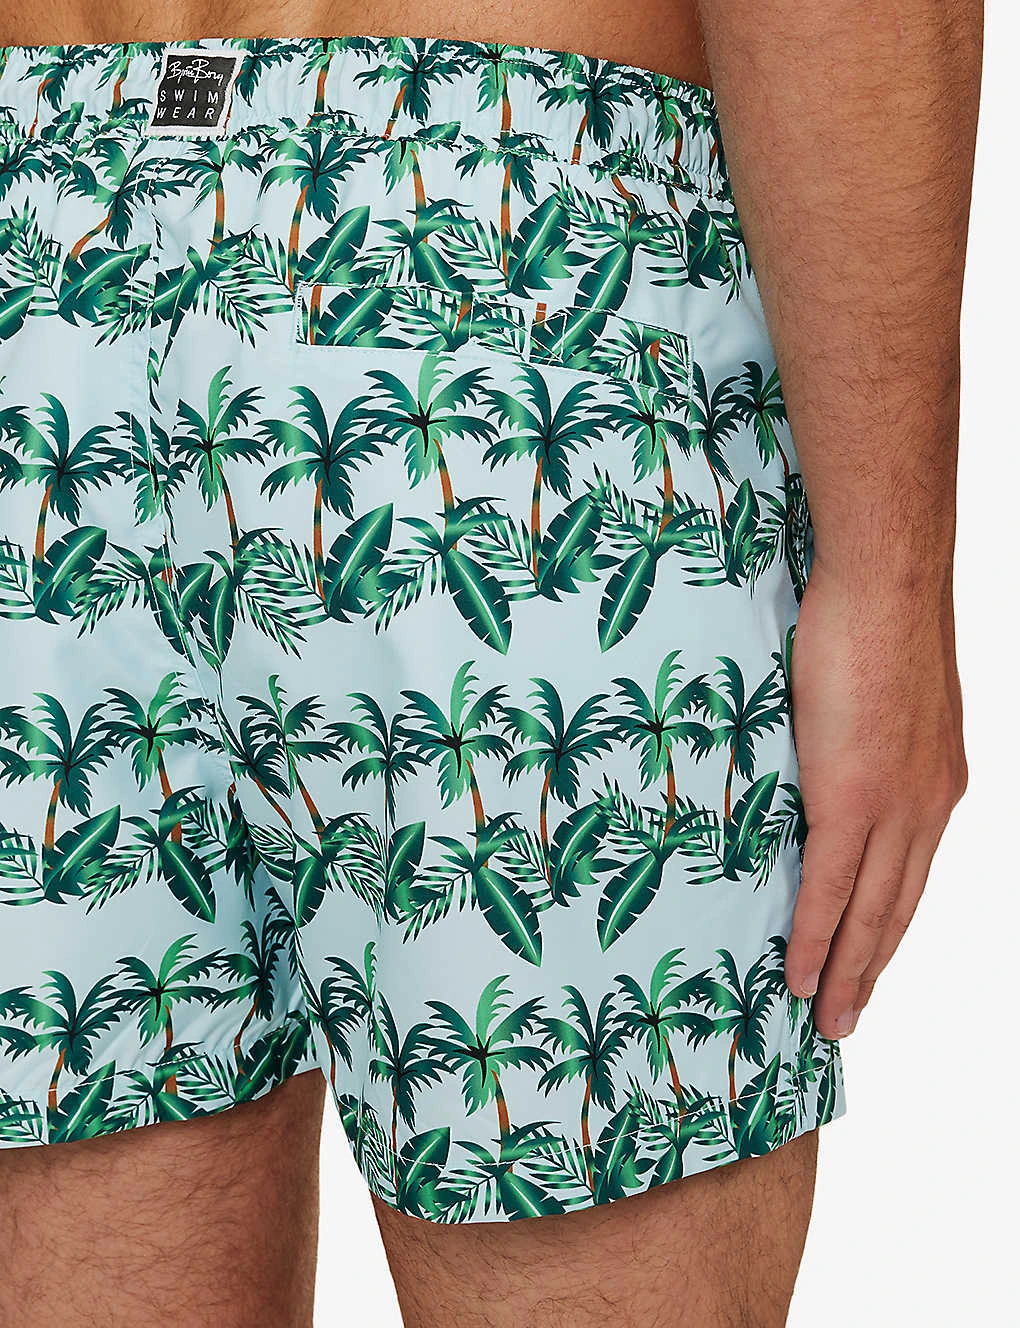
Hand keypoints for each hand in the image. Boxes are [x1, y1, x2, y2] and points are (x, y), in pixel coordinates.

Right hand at [785, 558, 967, 1037]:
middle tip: (846, 1013)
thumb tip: (831, 762)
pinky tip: (798, 972)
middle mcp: (928, 807)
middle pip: (899, 908)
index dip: (889, 925)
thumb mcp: (883, 698)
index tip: (870, 960)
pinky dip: (814, 937)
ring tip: (825, 1015)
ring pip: (871, 913)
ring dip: (846, 971)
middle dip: (871, 967)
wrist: (887, 585)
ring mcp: (896, 807)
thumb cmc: (876, 622)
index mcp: (937, 784)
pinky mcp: (855, 798)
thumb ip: (864, 744)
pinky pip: (832, 886)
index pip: (913, 874)